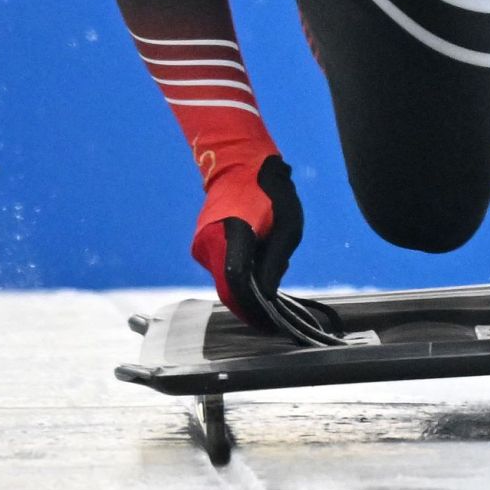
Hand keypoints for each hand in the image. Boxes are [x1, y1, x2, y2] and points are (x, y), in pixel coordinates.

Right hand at [190, 154, 303, 325]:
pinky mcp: (201, 246)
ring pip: (225, 282)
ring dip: (246, 288)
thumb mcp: (288, 226)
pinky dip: (239, 275)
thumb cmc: (271, 192)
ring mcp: (202, 245)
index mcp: (232, 235)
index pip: (237, 285)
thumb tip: (268, 296)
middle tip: (274, 315)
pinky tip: (257, 261)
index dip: (252, 310)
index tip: (269, 325)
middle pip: (229, 289)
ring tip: (270, 269)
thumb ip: (276, 262)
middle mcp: (210, 243)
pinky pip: (221, 270)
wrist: (240, 164)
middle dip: (251, 305)